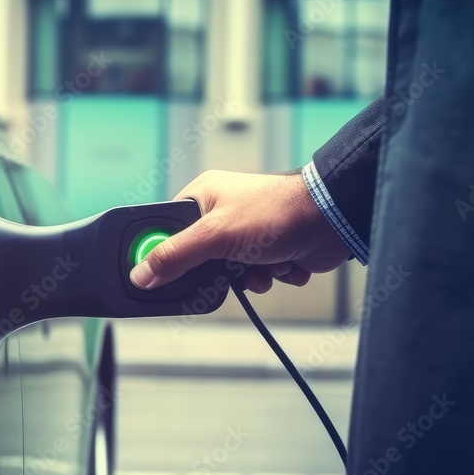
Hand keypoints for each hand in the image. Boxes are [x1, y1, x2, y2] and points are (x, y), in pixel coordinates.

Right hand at [128, 170, 350, 293]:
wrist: (333, 220)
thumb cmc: (277, 212)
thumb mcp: (214, 236)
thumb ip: (174, 256)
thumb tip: (140, 274)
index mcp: (202, 198)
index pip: (167, 231)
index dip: (166, 254)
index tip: (164, 275)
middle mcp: (222, 213)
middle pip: (198, 258)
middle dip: (217, 271)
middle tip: (227, 270)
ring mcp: (246, 233)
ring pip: (228, 273)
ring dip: (248, 276)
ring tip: (263, 263)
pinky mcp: (269, 250)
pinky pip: (256, 276)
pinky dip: (269, 276)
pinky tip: (282, 263)